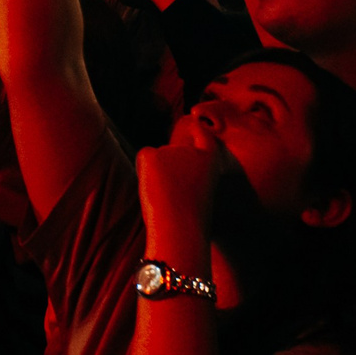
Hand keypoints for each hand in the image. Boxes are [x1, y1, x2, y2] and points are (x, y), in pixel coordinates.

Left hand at [135, 117, 234, 231]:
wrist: (180, 229)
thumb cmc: (191, 222)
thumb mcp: (199, 194)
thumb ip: (189, 175)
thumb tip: (163, 162)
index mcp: (211, 161)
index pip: (204, 137)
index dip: (197, 131)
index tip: (194, 124)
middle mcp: (191, 150)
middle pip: (172, 154)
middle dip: (168, 171)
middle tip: (174, 197)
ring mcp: (170, 150)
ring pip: (157, 158)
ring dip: (157, 174)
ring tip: (167, 197)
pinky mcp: (151, 154)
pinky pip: (144, 157)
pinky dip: (144, 171)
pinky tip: (154, 188)